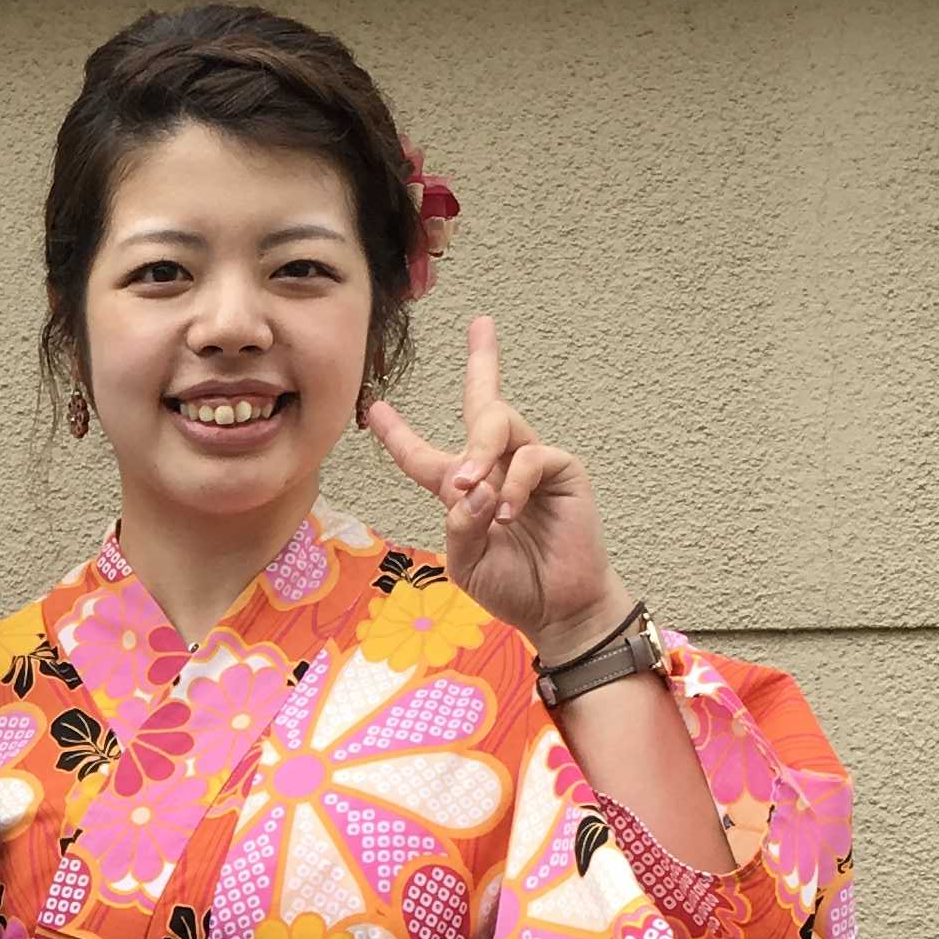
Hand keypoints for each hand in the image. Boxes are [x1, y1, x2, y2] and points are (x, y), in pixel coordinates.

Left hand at [364, 315, 621, 665]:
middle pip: (484, 403)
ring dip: (478, 449)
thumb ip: (458, 525)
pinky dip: (513, 484)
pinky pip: (533, 456)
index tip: (375, 409)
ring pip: (501, 421)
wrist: (559, 612)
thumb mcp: (466, 563)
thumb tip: (472, 485)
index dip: (399, 435)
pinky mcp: (563, 472)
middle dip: (483, 362)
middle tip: (480, 327)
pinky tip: (506, 514)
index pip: (425, 457)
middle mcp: (498, 469)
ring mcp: (532, 467)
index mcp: (465, 492)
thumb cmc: (514, 588)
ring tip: (465, 485)